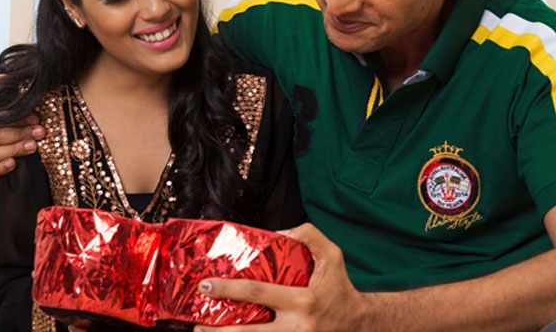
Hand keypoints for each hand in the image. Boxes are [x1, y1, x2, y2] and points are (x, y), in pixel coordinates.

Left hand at [194, 224, 372, 331]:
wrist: (358, 324)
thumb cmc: (340, 289)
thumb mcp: (333, 256)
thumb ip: (309, 236)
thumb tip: (279, 233)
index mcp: (303, 300)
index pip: (258, 293)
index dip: (229, 289)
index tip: (207, 286)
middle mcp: (296, 326)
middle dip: (219, 329)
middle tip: (197, 322)